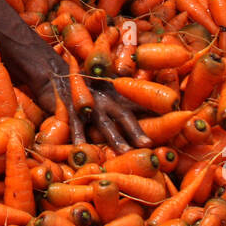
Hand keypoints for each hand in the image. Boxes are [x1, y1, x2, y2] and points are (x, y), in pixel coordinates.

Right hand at [32, 70, 153, 152]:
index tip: (173, 115)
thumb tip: (144, 107)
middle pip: (124, 115)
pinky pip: (76, 126)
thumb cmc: (82, 85)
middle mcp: (105, 98)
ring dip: (115, 138)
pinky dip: (79, 137)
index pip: (138, 101)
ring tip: (125, 151)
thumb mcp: (104, 87)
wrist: (53, 73)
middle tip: (149, 144)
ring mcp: (88, 104)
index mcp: (116, 93)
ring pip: (104, 123)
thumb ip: (120, 97)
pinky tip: (83, 150)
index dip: (153, 108)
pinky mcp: (70, 110)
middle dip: (136, 130)